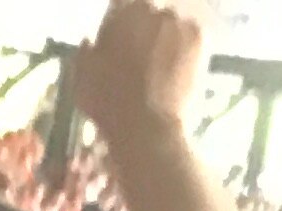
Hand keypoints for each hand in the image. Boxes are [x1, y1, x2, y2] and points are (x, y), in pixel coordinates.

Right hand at [77, 1, 213, 145]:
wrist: (147, 128)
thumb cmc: (108, 103)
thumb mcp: (82, 78)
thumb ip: (84, 52)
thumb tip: (89, 41)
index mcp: (124, 13)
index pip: (123, 5)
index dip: (121, 26)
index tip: (119, 44)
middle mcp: (154, 10)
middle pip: (151, 15)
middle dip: (146, 32)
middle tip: (141, 61)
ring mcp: (180, 22)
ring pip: (173, 25)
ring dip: (168, 40)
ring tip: (162, 69)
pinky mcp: (200, 38)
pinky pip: (192, 37)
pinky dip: (186, 50)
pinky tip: (177, 71)